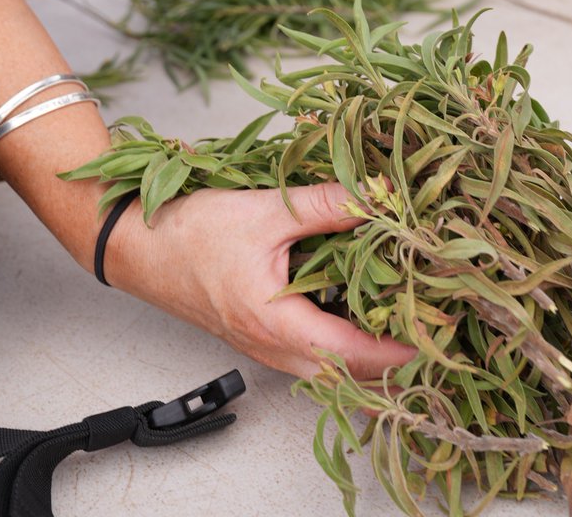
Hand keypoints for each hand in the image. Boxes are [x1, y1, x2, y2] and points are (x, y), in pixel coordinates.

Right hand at [107, 181, 415, 379]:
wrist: (136, 245)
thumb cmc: (190, 232)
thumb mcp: (265, 210)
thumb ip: (324, 204)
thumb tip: (377, 196)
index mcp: (276, 322)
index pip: (353, 354)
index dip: (398, 349)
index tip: (436, 335)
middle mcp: (271, 345)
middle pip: (344, 375)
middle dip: (390, 362)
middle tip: (429, 331)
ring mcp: (261, 344)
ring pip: (325, 368)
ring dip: (364, 356)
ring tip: (402, 321)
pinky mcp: (255, 333)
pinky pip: (307, 354)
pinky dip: (338, 343)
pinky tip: (355, 310)